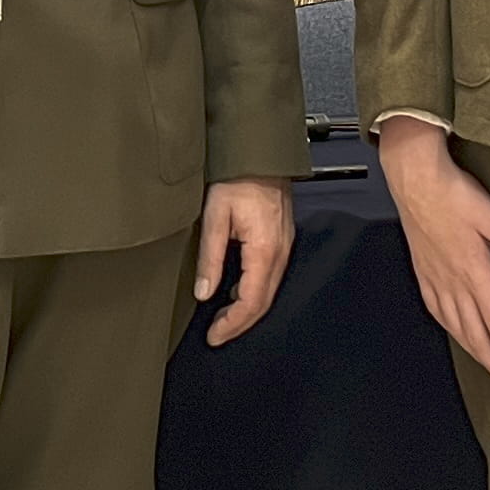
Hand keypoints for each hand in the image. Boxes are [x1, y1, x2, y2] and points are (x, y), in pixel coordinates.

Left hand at [191, 178, 294, 347]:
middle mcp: (281, 252)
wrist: (260, 153)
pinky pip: (271, 275)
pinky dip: (254, 291)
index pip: (251, 301)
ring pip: (269, 290)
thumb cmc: (237, 178)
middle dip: (240, 323)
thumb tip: (204, 293)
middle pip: (264, 302)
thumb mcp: (215, 217)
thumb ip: (210, 258)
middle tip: (217, 334)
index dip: (233, 324)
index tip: (214, 336)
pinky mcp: (282, 239)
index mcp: (265, 250)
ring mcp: (285, 246)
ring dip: (247, 308)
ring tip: (223, 318)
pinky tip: (236, 291)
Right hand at [377, 117, 489, 393]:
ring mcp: (435, 279)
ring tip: (489, 366)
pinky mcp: (423, 270)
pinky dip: (449, 329)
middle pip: (477, 338)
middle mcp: (453, 284)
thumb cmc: (454, 193)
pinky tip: (454, 330)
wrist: (414, 177)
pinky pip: (436, 311)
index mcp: (474, 275)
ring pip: (456, 328)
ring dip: (475, 352)